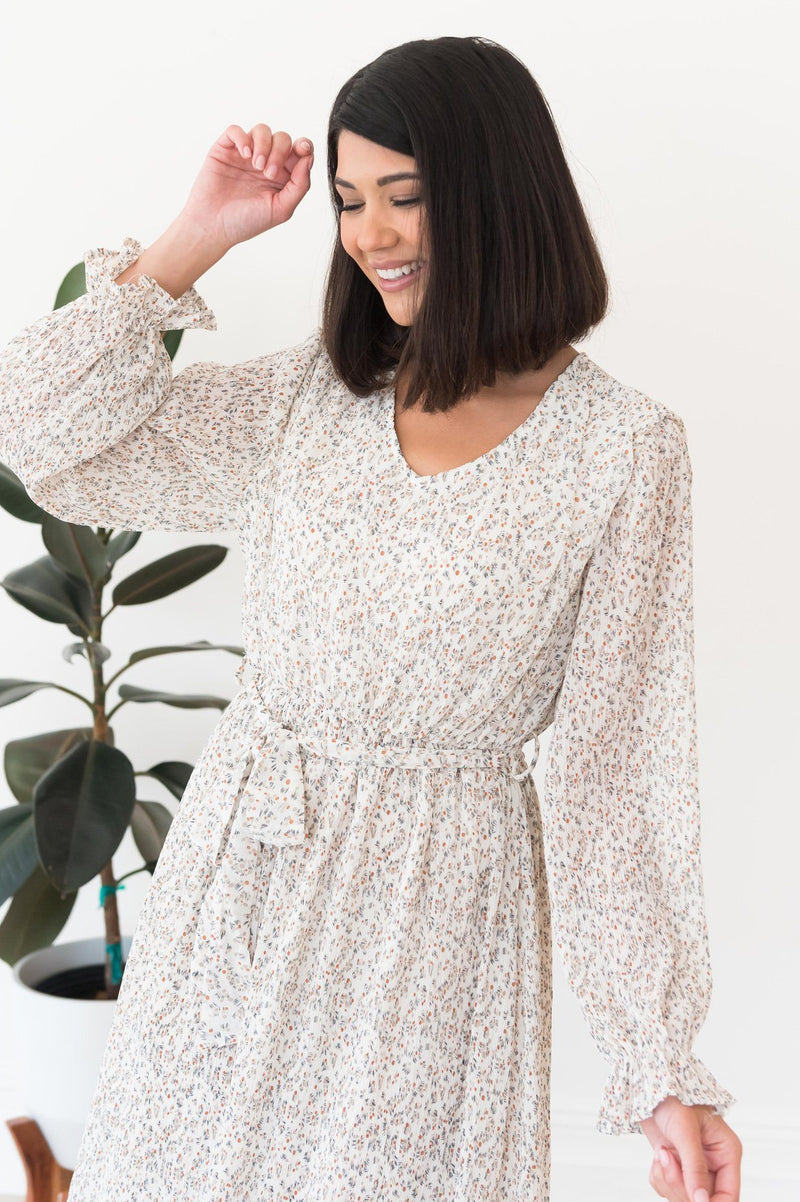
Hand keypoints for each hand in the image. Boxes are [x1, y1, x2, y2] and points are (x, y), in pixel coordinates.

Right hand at [178, 123, 314, 251]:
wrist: (213, 227)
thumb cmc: (247, 222)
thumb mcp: (281, 209)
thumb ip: (300, 185)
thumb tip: (308, 158)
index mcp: (282, 177)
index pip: (298, 152)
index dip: (304, 146)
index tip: (303, 149)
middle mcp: (265, 162)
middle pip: (282, 139)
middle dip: (280, 152)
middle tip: (269, 173)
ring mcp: (245, 155)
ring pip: (262, 130)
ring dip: (263, 145)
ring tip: (256, 166)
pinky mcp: (225, 150)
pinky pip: (235, 130)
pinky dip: (242, 138)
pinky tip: (244, 155)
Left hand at [640, 1095, 741, 1200]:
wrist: (650, 1087)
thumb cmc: (673, 1097)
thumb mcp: (685, 1131)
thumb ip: (694, 1168)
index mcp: (726, 1153)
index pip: (729, 1196)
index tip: (694, 1201)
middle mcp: (714, 1164)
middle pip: (703, 1199)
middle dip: (682, 1187)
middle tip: (667, 1159)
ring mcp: (694, 1167)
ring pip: (684, 1196)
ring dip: (668, 1180)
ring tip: (662, 1152)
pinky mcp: (677, 1166)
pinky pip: (668, 1188)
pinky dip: (659, 1176)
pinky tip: (659, 1153)